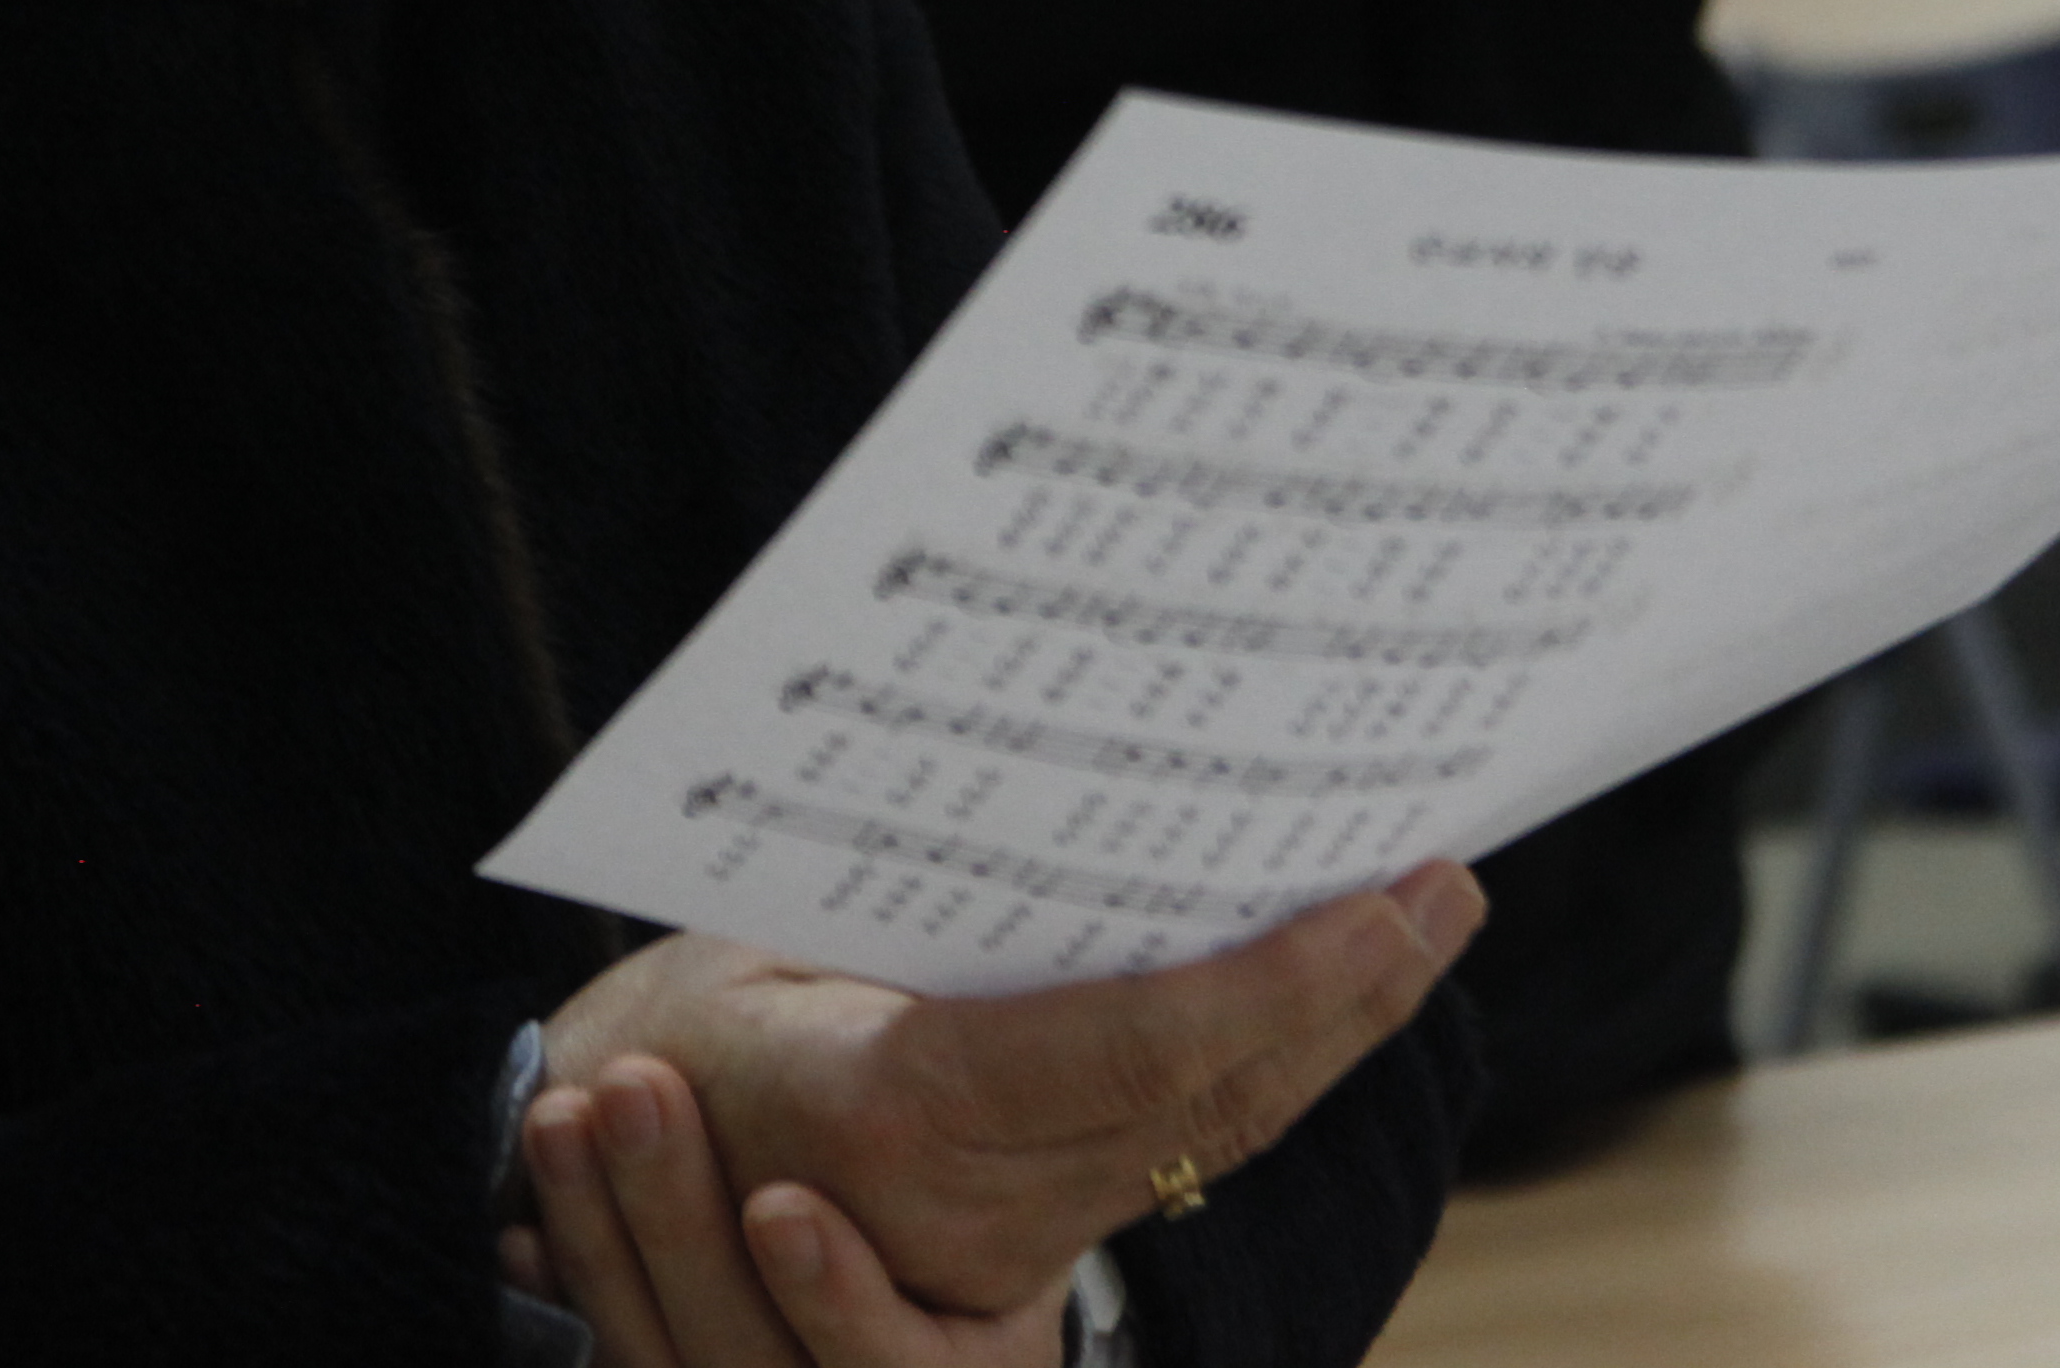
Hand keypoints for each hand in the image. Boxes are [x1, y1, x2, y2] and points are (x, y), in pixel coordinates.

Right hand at [537, 863, 1481, 1321]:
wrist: (611, 1181)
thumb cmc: (680, 1018)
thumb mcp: (766, 943)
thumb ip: (917, 921)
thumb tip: (1070, 809)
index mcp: (895, 1103)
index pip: (1135, 1047)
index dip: (1279, 984)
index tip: (1386, 902)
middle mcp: (967, 1199)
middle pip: (1211, 1102)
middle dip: (1350, 998)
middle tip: (1448, 886)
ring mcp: (1003, 1242)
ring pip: (1213, 1139)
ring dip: (1333, 1034)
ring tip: (1420, 927)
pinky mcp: (1024, 1252)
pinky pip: (1173, 1157)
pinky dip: (1267, 1073)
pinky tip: (1326, 1008)